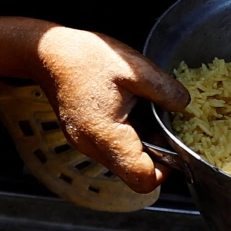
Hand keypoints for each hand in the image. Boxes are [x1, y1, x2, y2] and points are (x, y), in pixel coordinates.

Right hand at [24, 26, 189, 192]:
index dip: (166, 170)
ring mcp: (84, 144)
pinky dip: (126, 135)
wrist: (46, 52)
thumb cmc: (84, 57)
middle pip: (133, 172)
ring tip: (143, 110)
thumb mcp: (134, 68)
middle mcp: (92, 147)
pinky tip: (127, 108)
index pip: (142, 179)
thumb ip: (164, 90)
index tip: (176, 148)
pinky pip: (111, 147)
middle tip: (164, 124)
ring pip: (123, 160)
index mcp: (106, 134)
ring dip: (141, 143)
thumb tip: (184, 106)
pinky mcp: (82, 136)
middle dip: (155, 154)